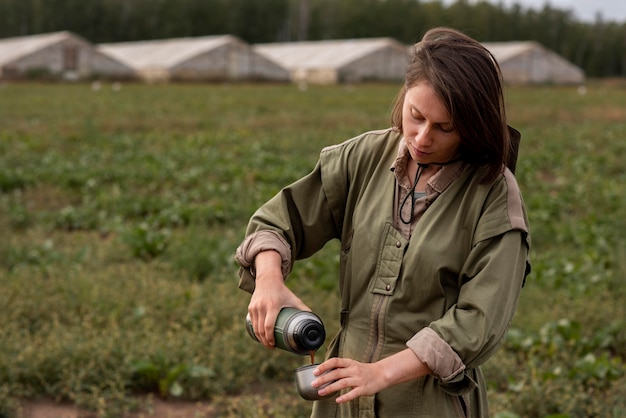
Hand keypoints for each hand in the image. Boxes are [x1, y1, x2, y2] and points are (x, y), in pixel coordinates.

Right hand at [247, 251, 308, 347]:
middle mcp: (262, 307)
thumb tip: (314, 320)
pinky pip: (252, 323)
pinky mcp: (250, 308)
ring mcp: (255, 307)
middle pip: (261, 329)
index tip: (274, 345)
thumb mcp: (293, 299)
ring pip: (255, 328)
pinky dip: (255, 331)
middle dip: (265, 341)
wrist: (268, 280)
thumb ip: (303, 309)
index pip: (269, 326)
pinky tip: (260, 336)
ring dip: (259, 338)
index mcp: (273, 306)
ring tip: (266, 343)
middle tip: (271, 347)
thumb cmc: (283, 291)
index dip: (270, 337)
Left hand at [311, 350, 430, 402]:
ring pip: (342, 383)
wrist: (381, 374)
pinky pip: (353, 393)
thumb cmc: (364, 370)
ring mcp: (359, 379)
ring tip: (321, 392)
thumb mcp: (352, 365)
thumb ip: (341, 368)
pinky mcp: (363, 389)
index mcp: (350, 362)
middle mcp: (353, 370)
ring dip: (330, 388)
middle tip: (314, 384)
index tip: (315, 371)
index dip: (324, 366)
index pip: (335, 361)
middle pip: (336, 373)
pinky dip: (345, 397)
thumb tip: (324, 372)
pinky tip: (337, 400)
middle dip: (323, 378)